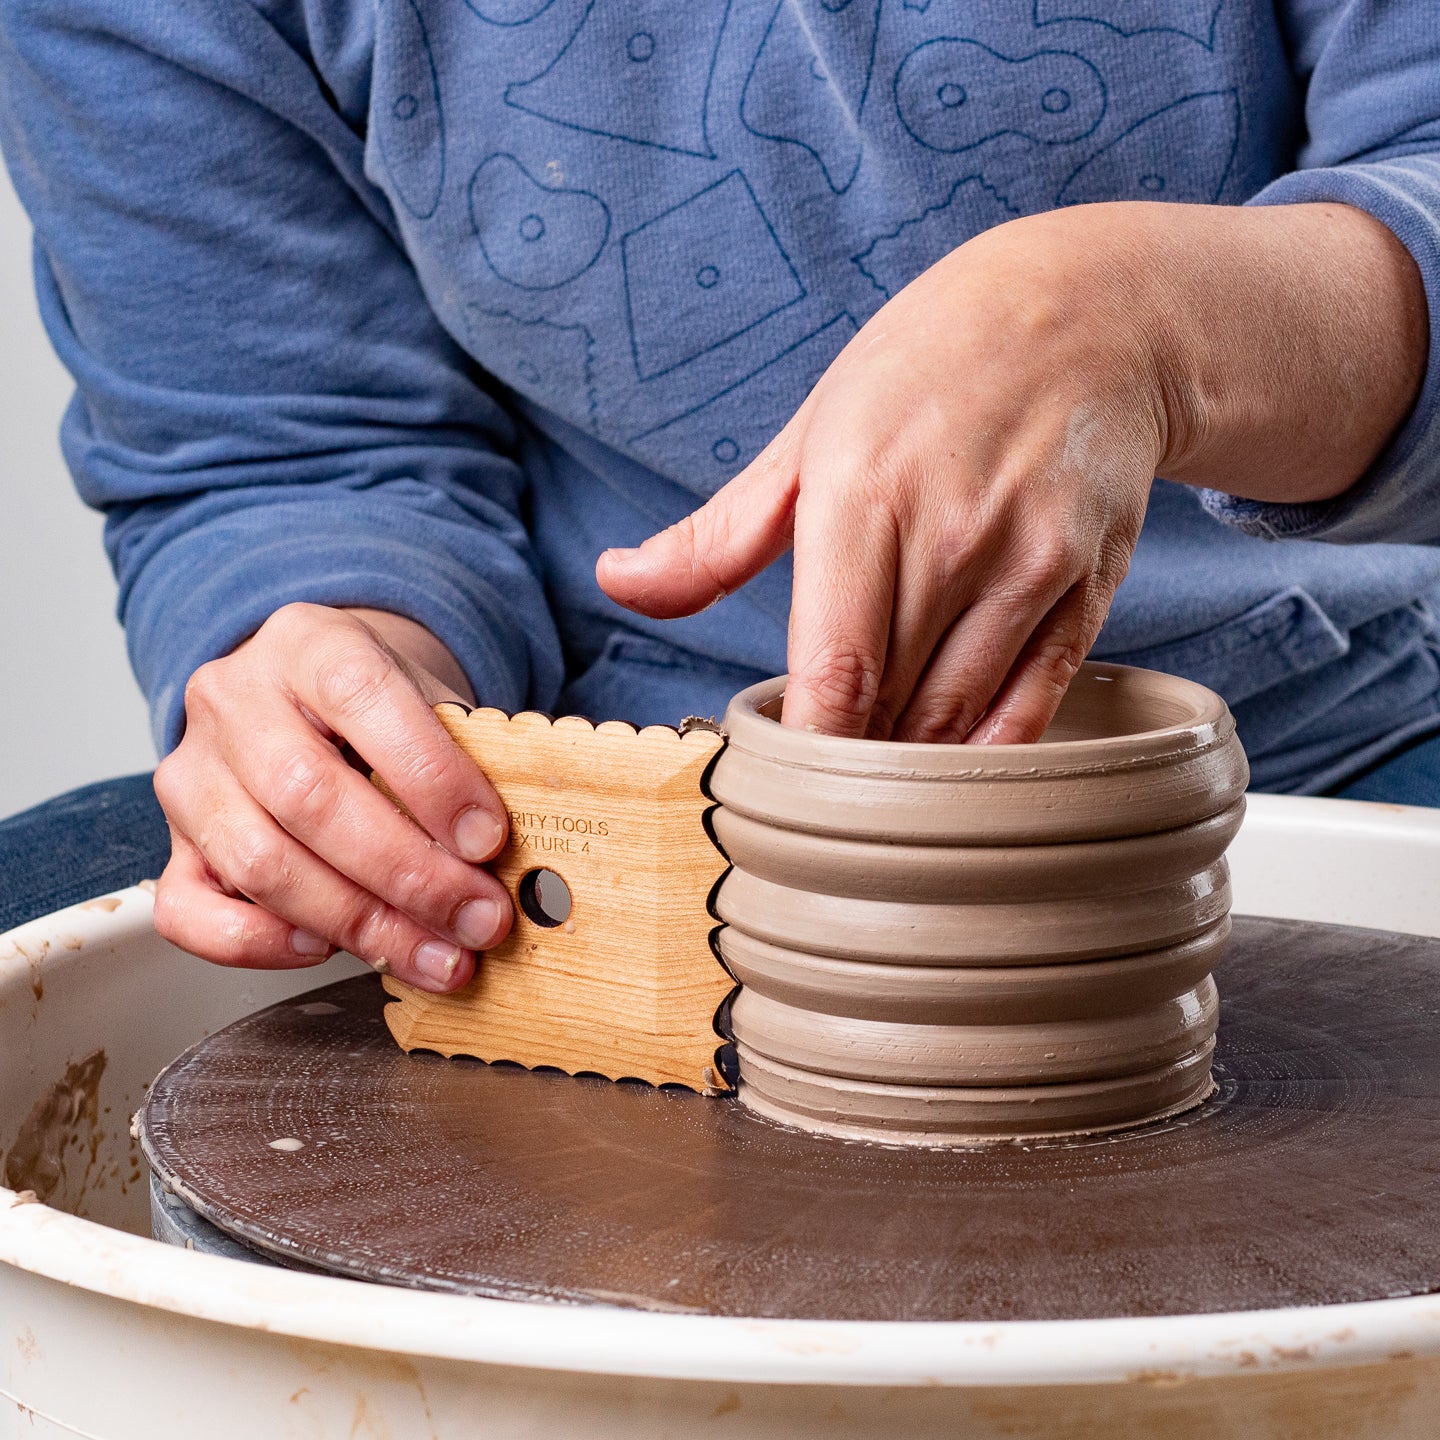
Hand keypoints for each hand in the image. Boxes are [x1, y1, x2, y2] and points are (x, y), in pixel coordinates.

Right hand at [152, 604, 511, 990]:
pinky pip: (190, 912)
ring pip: (259, 863)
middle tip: (477, 918)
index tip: (487, 839)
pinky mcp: (172, 844)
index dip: (431, 776)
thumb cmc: (382, 708)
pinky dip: (263, 945)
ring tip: (435, 953)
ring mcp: (193, 774)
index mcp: (308, 644)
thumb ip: (465, 756)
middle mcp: (234, 701)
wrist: (314, 695)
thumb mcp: (430, 696)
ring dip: (360, 924)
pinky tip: (331, 949)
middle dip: (408, 874)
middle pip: (309, 798)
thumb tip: (503, 854)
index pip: (362, 695)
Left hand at [599, 206, 1161, 741]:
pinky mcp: (1089, 587)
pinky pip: (1035, 705)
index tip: (777, 778)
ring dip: (912, 764)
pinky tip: (952, 753)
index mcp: (865, 498)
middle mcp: (955, 538)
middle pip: (892, 710)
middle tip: (816, 782)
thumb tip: (618, 582)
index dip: (806, 749)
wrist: (1091, 314)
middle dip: (848, 759)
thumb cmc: (928, 370)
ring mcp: (1032, 564)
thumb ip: (715, 535)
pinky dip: (987, 747)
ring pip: (962, 719)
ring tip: (877, 774)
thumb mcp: (809, 434)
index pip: (834, 672)